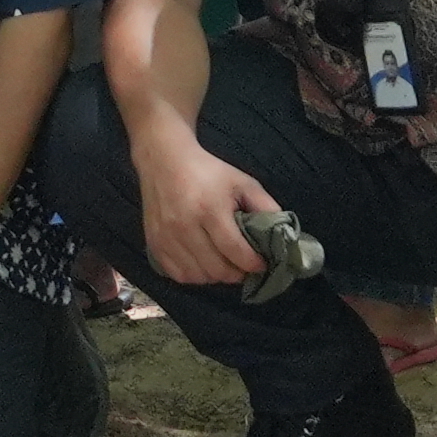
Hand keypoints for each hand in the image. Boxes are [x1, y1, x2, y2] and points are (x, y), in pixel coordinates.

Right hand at [134, 131, 295, 295]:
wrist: (163, 160)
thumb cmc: (208, 171)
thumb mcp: (242, 182)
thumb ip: (266, 207)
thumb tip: (283, 236)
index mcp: (209, 209)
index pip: (236, 252)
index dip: (254, 264)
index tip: (262, 263)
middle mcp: (184, 226)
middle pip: (217, 270)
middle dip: (237, 272)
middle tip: (244, 264)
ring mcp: (166, 237)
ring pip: (198, 277)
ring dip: (215, 276)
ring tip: (223, 263)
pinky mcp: (153, 243)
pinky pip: (178, 275)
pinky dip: (194, 275)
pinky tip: (202, 262)